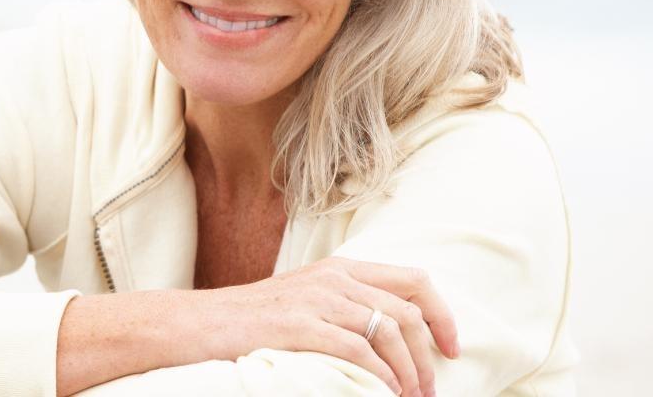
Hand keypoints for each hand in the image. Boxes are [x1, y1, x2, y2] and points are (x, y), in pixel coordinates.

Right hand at [186, 257, 460, 396]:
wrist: (200, 323)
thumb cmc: (252, 321)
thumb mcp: (307, 300)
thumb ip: (347, 306)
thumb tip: (396, 337)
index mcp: (341, 268)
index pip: (415, 280)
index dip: (443, 315)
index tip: (451, 348)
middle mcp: (334, 277)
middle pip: (408, 311)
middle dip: (427, 356)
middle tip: (428, 390)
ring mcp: (317, 298)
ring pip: (389, 332)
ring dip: (407, 372)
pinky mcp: (300, 324)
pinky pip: (358, 349)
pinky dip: (378, 375)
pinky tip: (381, 391)